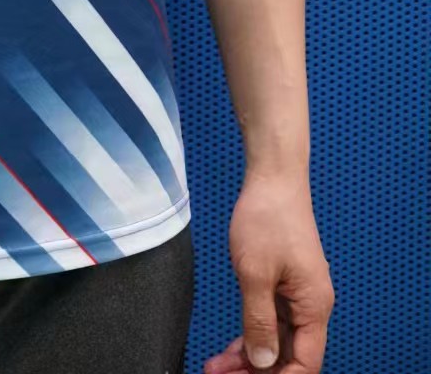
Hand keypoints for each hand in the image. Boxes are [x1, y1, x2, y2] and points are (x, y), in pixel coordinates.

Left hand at [203, 170, 334, 373]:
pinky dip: (252, 334)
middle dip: (258, 371)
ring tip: (217, 367)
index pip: (305, 364)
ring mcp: (298, 296)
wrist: (274, 178)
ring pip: (277, 341)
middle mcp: (311, 307)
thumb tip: (262, 363)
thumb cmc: (267, 219)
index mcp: (314, 307)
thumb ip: (258, 321)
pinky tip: (230, 348)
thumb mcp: (255, 274)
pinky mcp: (284, 284)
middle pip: (290, 356)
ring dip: (250, 357)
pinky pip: (270, 321)